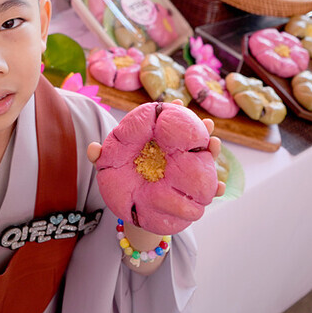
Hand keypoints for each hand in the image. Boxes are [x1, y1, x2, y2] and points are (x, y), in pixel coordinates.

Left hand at [88, 114, 223, 197]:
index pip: (167, 123)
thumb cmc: (122, 181)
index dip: (173, 111)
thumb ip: (101, 157)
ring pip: (203, 159)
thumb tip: (92, 149)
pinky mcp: (189, 191)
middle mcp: (174, 155)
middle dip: (201, 129)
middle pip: (191, 138)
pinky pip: (205, 189)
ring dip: (212, 151)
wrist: (133, 209)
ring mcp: (184, 172)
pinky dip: (215, 186)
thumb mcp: (109, 168)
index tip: (177, 103)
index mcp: (156, 143)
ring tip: (215, 145)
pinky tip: (219, 186)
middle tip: (206, 123)